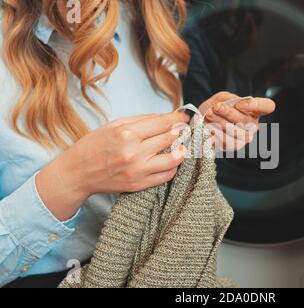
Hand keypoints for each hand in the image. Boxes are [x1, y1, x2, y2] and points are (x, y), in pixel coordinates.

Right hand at [36, 112, 189, 220]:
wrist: (77, 173)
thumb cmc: (94, 145)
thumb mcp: (114, 124)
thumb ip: (142, 120)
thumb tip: (167, 117)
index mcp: (126, 133)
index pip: (163, 123)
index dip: (178, 118)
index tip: (185, 116)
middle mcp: (133, 152)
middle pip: (170, 138)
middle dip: (181, 131)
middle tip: (184, 129)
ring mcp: (137, 170)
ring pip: (174, 159)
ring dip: (181, 150)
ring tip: (181, 146)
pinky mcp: (138, 184)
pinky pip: (166, 176)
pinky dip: (173, 167)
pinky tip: (170, 160)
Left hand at [199, 92, 275, 151]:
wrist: (203, 122)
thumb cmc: (215, 108)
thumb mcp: (222, 98)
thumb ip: (228, 99)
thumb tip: (233, 106)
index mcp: (255, 110)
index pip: (268, 106)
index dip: (256, 105)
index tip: (239, 104)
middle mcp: (253, 124)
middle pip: (246, 120)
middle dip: (229, 113)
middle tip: (216, 107)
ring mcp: (246, 137)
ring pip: (235, 131)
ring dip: (220, 122)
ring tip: (209, 114)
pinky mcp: (235, 146)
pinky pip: (228, 141)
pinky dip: (217, 133)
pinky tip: (209, 127)